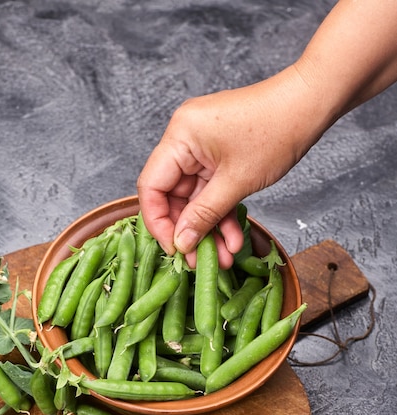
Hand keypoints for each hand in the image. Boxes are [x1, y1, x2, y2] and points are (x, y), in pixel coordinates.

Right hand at [137, 66, 323, 266]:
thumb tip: (181, 242)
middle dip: (189, 231)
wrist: (310, 105)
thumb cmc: (277, 131)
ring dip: (208, 228)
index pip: (151, 186)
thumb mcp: (236, 182)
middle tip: (199, 261)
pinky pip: (211, 190)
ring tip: (222, 258)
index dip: (158, 222)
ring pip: (195, 198)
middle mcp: (184, 139)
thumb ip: (203, 214)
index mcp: (180, 136)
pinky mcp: (218, 155)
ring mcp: (202, 148)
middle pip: (172, 195)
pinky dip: (220, 214)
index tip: (174, 249)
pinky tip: (232, 239)